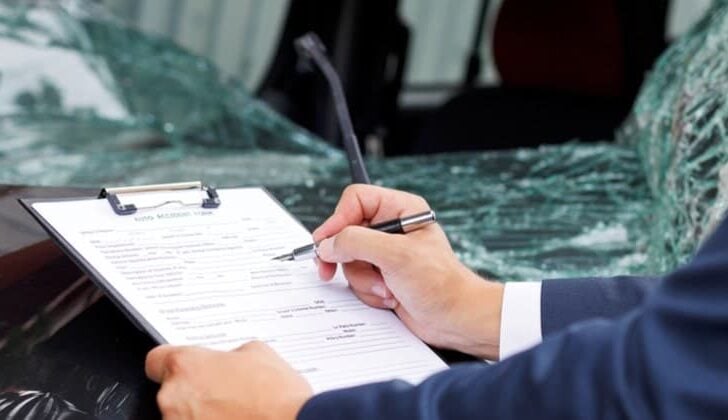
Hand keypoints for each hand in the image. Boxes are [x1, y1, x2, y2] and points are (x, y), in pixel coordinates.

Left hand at [145, 341, 311, 419]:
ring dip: (202, 416)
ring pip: (184, 417)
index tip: (183, 370)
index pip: (156, 360)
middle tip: (226, 396)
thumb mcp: (260, 353)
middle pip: (173, 393)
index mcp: (186, 366)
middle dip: (197, 394)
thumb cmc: (277, 396)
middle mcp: (173, 398)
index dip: (171, 365)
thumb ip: (232, 354)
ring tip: (236, 414)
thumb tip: (230, 361)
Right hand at [313, 184, 503, 358]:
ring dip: (363, 279)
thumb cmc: (441, 284)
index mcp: (401, 209)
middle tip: (329, 270)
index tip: (326, 242)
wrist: (456, 319)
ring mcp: (386, 253)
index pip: (356, 200)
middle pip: (346, 232)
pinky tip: (390, 297)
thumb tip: (327, 244)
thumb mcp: (396, 256)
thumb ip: (356, 243)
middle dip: (348, 258)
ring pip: (349, 259)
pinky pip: (357, 279)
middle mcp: (392, 228)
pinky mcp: (382, 275)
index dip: (338, 219)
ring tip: (386, 287)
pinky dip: (369, 291)